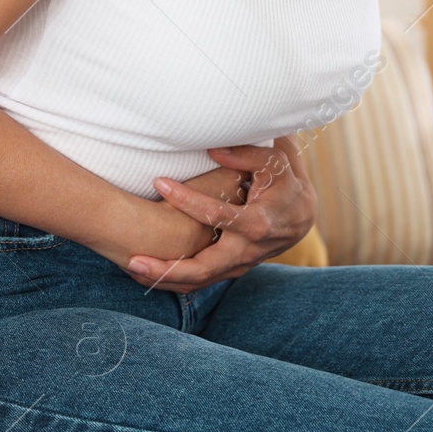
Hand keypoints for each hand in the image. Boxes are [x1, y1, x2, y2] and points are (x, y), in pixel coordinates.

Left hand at [125, 142, 316, 293]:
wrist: (302, 216)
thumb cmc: (284, 183)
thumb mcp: (274, 162)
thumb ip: (245, 154)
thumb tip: (213, 150)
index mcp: (258, 223)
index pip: (217, 216)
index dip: (187, 199)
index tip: (159, 182)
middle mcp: (247, 251)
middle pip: (204, 268)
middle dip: (167, 269)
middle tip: (133, 259)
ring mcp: (239, 265)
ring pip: (199, 281)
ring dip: (165, 279)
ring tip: (131, 267)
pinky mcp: (231, 270)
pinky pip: (200, 281)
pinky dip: (174, 280)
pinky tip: (146, 272)